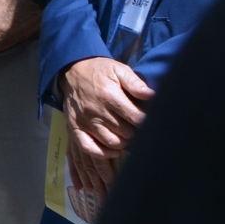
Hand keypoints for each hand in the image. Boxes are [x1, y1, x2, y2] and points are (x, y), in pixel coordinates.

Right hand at [61, 57, 152, 191]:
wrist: (72, 71)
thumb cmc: (100, 71)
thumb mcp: (118, 69)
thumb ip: (135, 83)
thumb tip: (152, 95)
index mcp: (109, 95)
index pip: (136, 118)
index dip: (147, 122)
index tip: (152, 121)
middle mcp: (96, 110)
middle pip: (126, 132)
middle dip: (137, 132)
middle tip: (140, 128)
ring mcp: (85, 121)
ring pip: (111, 142)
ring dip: (124, 142)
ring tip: (129, 136)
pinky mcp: (75, 127)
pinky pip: (89, 147)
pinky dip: (103, 153)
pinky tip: (114, 150)